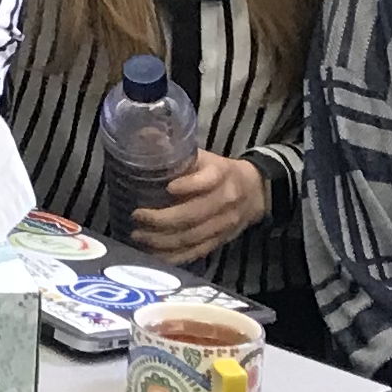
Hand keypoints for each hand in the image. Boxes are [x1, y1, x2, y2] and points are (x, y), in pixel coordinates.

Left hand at [126, 153, 271, 262]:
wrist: (255, 192)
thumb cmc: (218, 171)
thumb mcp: (203, 156)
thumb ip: (177, 152)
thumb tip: (141, 135)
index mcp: (221, 174)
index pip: (208, 180)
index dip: (189, 185)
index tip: (168, 187)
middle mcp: (225, 200)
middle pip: (194, 214)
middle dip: (162, 219)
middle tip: (137, 216)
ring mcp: (223, 224)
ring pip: (192, 237)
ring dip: (162, 240)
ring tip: (137, 236)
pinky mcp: (220, 241)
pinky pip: (196, 252)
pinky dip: (173, 256)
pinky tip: (153, 253)